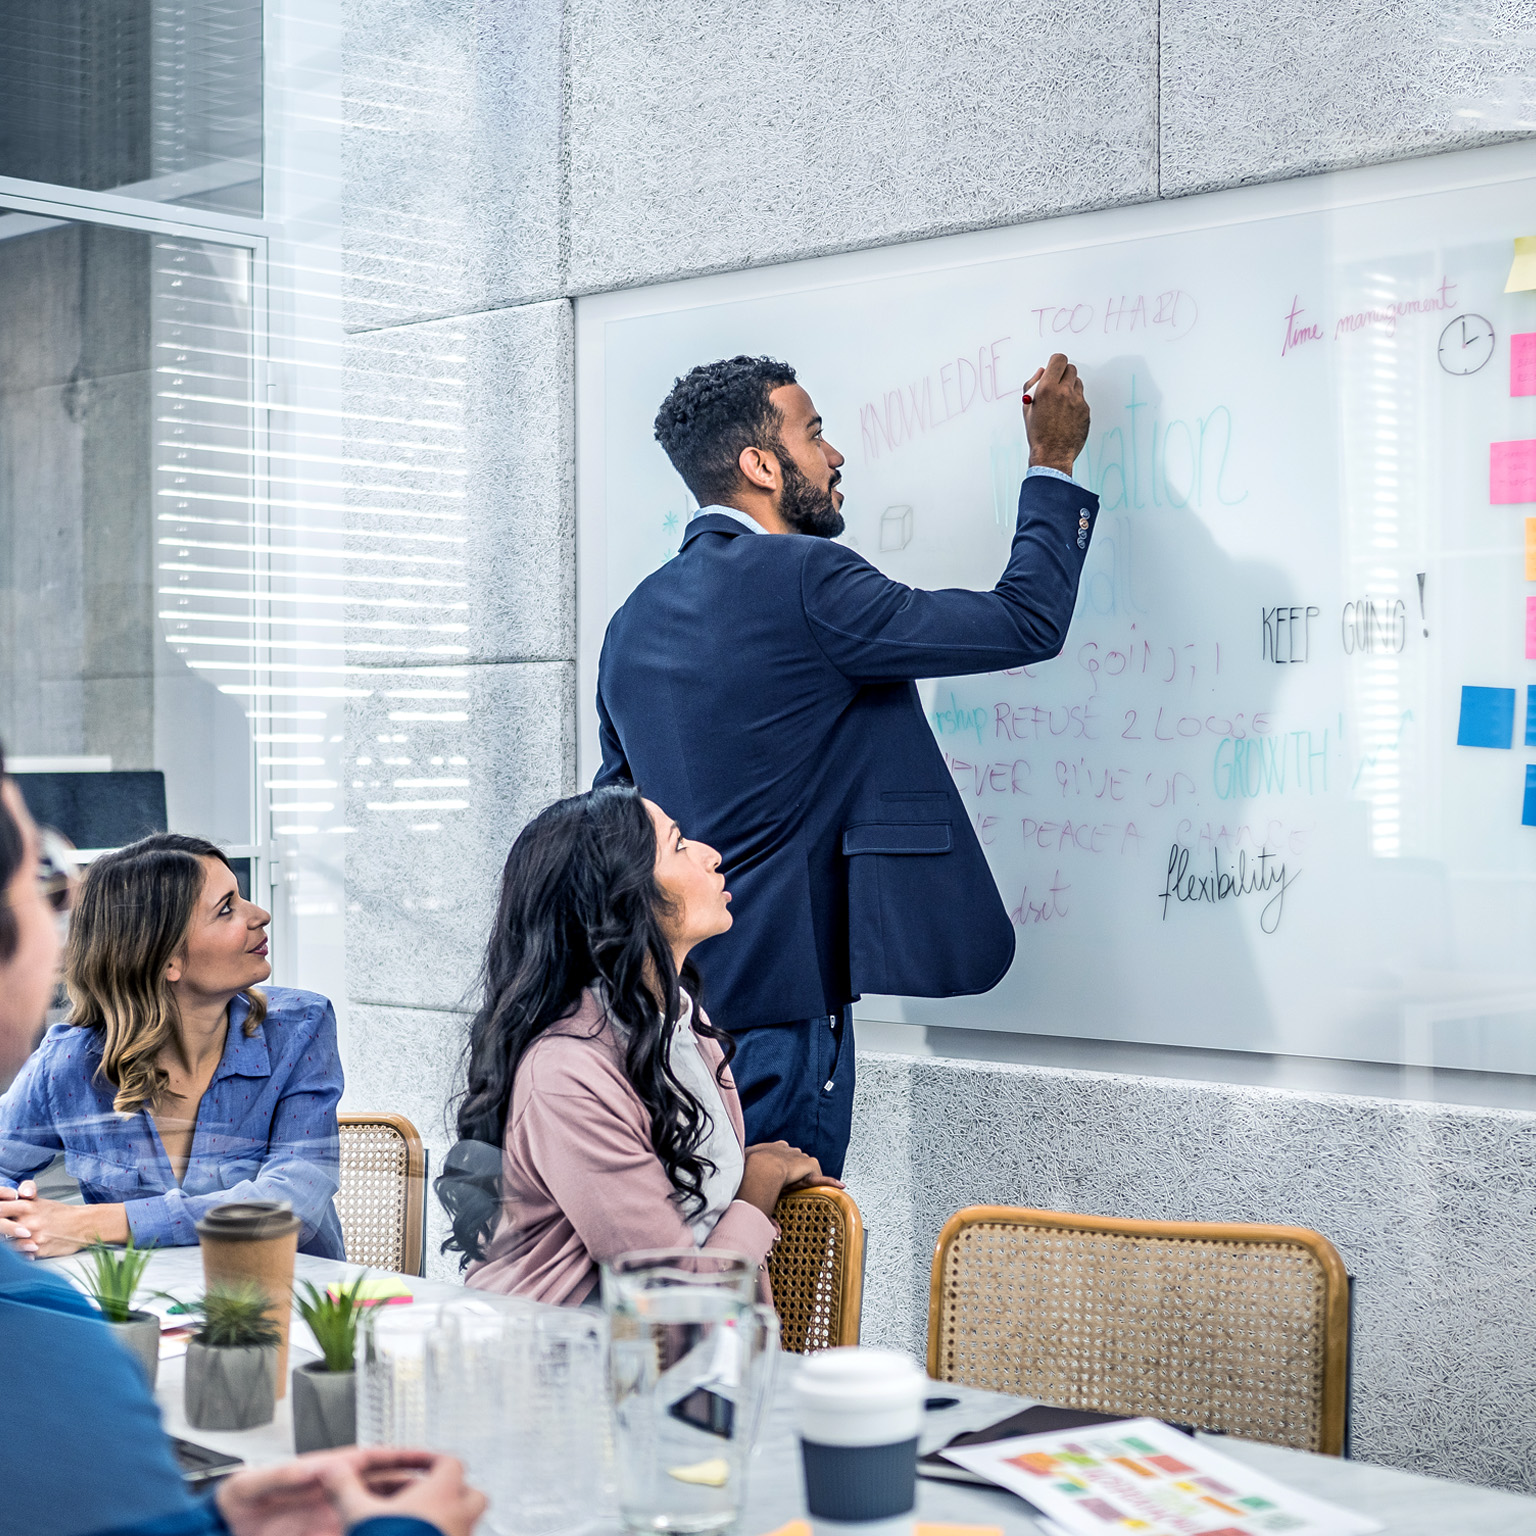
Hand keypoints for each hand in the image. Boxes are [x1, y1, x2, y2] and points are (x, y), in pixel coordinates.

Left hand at [0, 1182, 127, 1255]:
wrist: (84, 1225)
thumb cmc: (62, 1214)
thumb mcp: (41, 1201)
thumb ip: (22, 1200)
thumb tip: (10, 1197)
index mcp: (27, 1206)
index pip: (0, 1209)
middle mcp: (28, 1222)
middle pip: (0, 1229)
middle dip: (2, 1230)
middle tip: (5, 1232)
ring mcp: (32, 1237)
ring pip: (8, 1245)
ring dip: (12, 1243)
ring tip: (22, 1239)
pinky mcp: (37, 1251)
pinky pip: (21, 1255)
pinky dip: (23, 1253)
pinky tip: (29, 1248)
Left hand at [216, 1449, 470, 1535]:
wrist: (225, 1533)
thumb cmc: (238, 1501)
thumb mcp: (253, 1484)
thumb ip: (280, 1475)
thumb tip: (310, 1468)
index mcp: (326, 1471)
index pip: (373, 1459)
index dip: (404, 1457)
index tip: (432, 1457)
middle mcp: (336, 1493)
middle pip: (385, 1486)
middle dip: (415, 1486)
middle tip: (445, 1489)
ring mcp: (334, 1518)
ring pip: (379, 1513)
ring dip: (403, 1513)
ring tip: (429, 1516)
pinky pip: (361, 1534)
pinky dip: (381, 1532)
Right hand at [323, 1450, 485, 1535]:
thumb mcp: (358, 1515)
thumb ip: (345, 1488)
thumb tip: (333, 1471)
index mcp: (442, 1494)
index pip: (451, 1462)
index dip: (433, 1459)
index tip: (420, 1463)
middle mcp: (459, 1516)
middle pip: (472, 1493)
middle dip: (455, 1491)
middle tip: (432, 1494)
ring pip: (467, 1522)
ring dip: (449, 1519)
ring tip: (422, 1524)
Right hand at [737, 1142, 844, 1217]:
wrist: (762, 1166)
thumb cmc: (748, 1167)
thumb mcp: (743, 1169)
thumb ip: (745, 1183)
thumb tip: (741, 1194)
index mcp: (771, 1148)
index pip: (781, 1154)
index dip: (784, 1164)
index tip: (784, 1172)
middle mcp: (787, 1150)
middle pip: (796, 1161)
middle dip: (796, 1171)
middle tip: (792, 1185)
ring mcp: (799, 1156)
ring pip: (807, 1169)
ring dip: (806, 1179)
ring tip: (804, 1191)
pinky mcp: (809, 1164)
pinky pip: (821, 1176)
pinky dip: (828, 1182)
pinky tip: (837, 1187)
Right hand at [1022, 353, 1089, 474]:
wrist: (1053, 455)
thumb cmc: (1038, 434)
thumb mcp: (1027, 407)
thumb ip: (1032, 385)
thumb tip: (1042, 371)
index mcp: (1047, 389)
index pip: (1059, 360)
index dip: (1055, 363)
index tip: (1053, 368)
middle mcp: (1064, 392)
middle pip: (1070, 368)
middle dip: (1063, 374)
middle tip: (1056, 384)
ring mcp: (1078, 401)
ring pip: (1077, 382)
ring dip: (1070, 386)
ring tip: (1061, 401)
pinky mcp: (1086, 410)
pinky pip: (1081, 398)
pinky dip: (1075, 401)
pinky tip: (1066, 414)